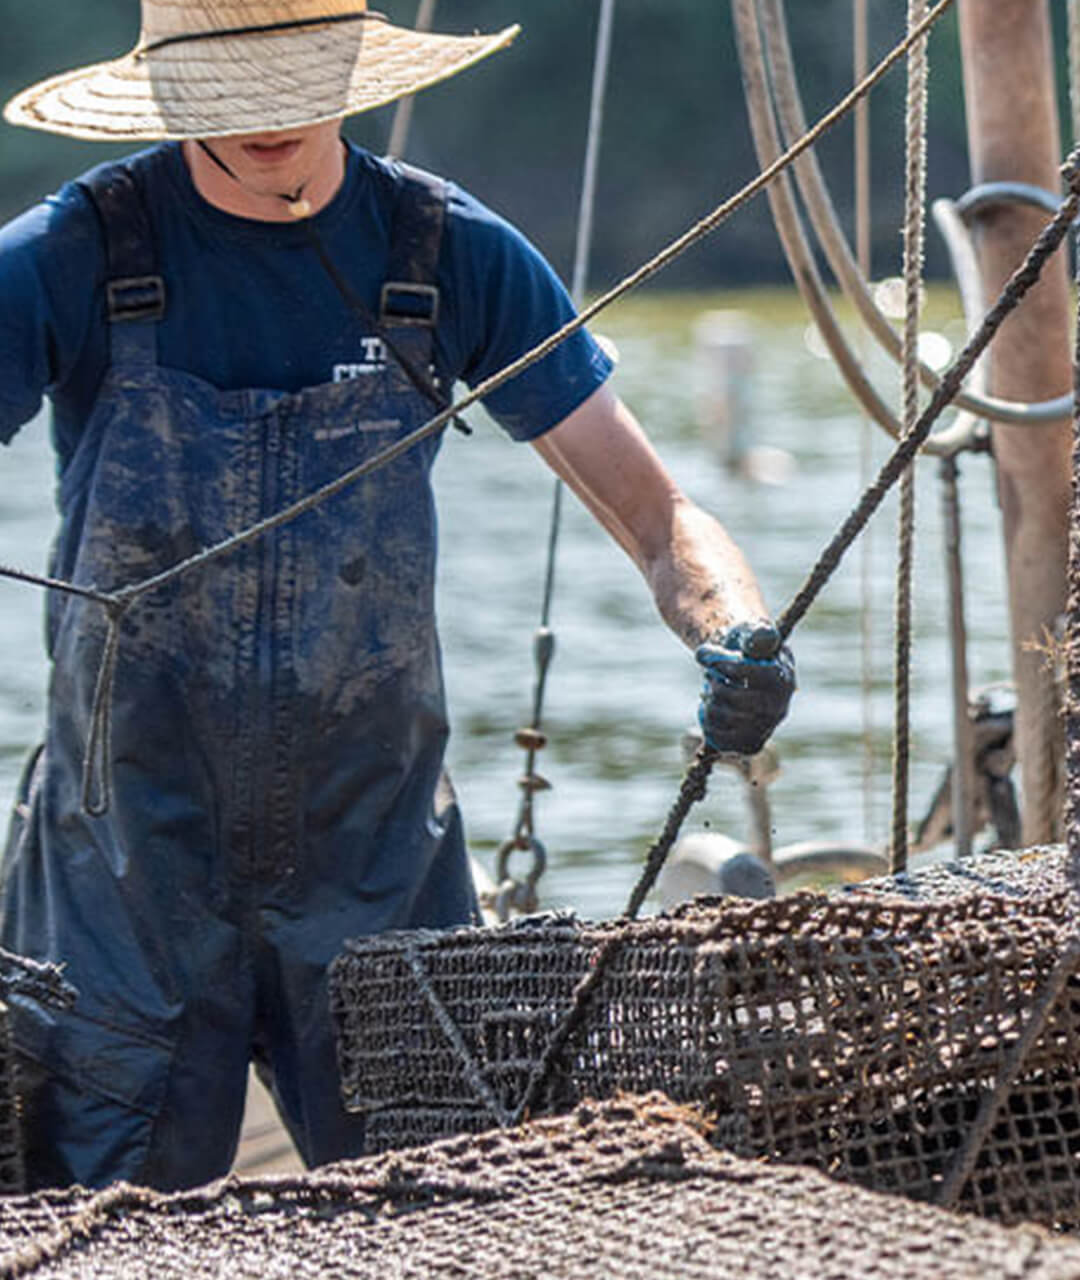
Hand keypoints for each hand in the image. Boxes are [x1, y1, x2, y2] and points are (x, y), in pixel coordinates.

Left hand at [695, 621, 794, 754]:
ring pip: (724, 717)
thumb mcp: (748, 634)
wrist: (748, 676)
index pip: (752, 674)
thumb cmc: (746, 651)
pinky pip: (720, 738)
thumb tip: (730, 646)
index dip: (726, 665)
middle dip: (716, 684)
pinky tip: (712, 709)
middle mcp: (779, 707)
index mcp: (783, 678)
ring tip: (711, 693)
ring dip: (710, 702)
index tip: (709, 657)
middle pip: (735, 698)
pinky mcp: (750, 744)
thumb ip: (746, 636)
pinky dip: (708, 722)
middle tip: (710, 676)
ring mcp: (765, 729)